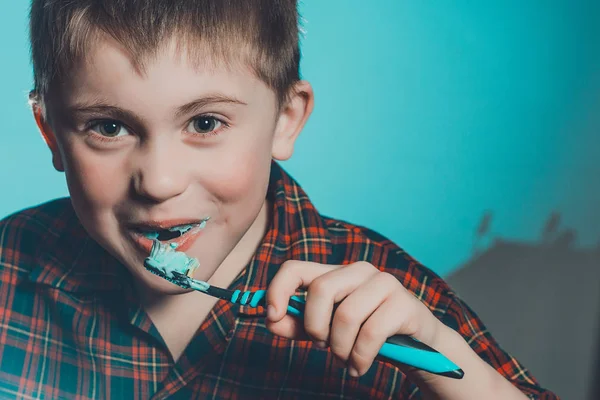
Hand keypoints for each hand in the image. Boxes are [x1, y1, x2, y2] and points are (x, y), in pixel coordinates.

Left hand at [265, 260, 443, 376]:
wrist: (418, 346)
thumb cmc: (367, 334)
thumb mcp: (328, 330)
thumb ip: (298, 325)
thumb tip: (271, 321)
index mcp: (336, 273)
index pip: (296, 268)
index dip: (278, 290)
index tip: (272, 315)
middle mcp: (359, 271)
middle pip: (320, 290)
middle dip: (316, 328)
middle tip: (325, 347)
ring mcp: (384, 283)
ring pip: (345, 315)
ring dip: (340, 349)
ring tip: (345, 360)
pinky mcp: (403, 303)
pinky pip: (370, 333)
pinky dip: (360, 358)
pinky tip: (359, 366)